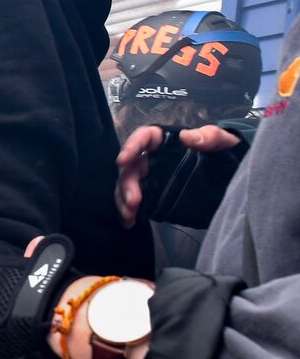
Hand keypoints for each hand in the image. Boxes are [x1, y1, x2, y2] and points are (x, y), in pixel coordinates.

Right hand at [115, 125, 241, 227]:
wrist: (236, 183)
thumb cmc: (231, 157)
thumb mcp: (227, 144)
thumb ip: (211, 137)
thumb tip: (186, 136)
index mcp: (168, 142)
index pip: (144, 138)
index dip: (130, 146)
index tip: (122, 160)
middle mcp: (156, 159)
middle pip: (131, 166)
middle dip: (127, 183)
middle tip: (133, 201)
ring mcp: (154, 180)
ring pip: (128, 185)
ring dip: (123, 199)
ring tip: (129, 215)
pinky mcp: (156, 198)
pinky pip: (136, 203)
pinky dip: (128, 213)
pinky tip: (129, 222)